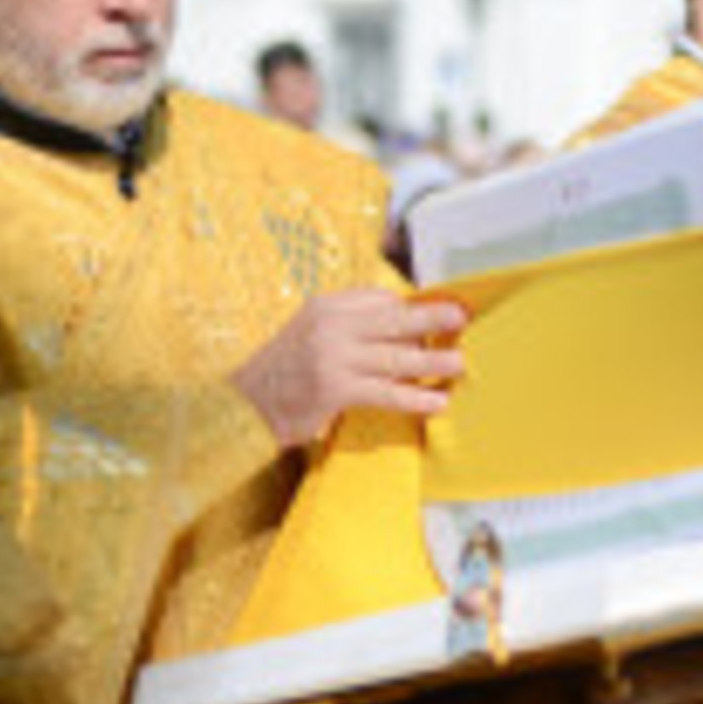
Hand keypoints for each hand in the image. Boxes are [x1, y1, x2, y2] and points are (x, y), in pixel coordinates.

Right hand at [233, 288, 466, 446]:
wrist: (241, 405)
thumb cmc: (284, 370)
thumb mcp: (311, 331)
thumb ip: (350, 324)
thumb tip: (404, 324)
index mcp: (327, 305)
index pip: (379, 299)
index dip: (411, 307)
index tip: (440, 311)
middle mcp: (331, 325)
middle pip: (394, 319)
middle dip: (432, 318)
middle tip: (462, 318)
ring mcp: (333, 357)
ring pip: (395, 357)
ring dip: (432, 361)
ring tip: (459, 364)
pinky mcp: (335, 390)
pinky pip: (385, 392)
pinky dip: (413, 397)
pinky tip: (435, 401)